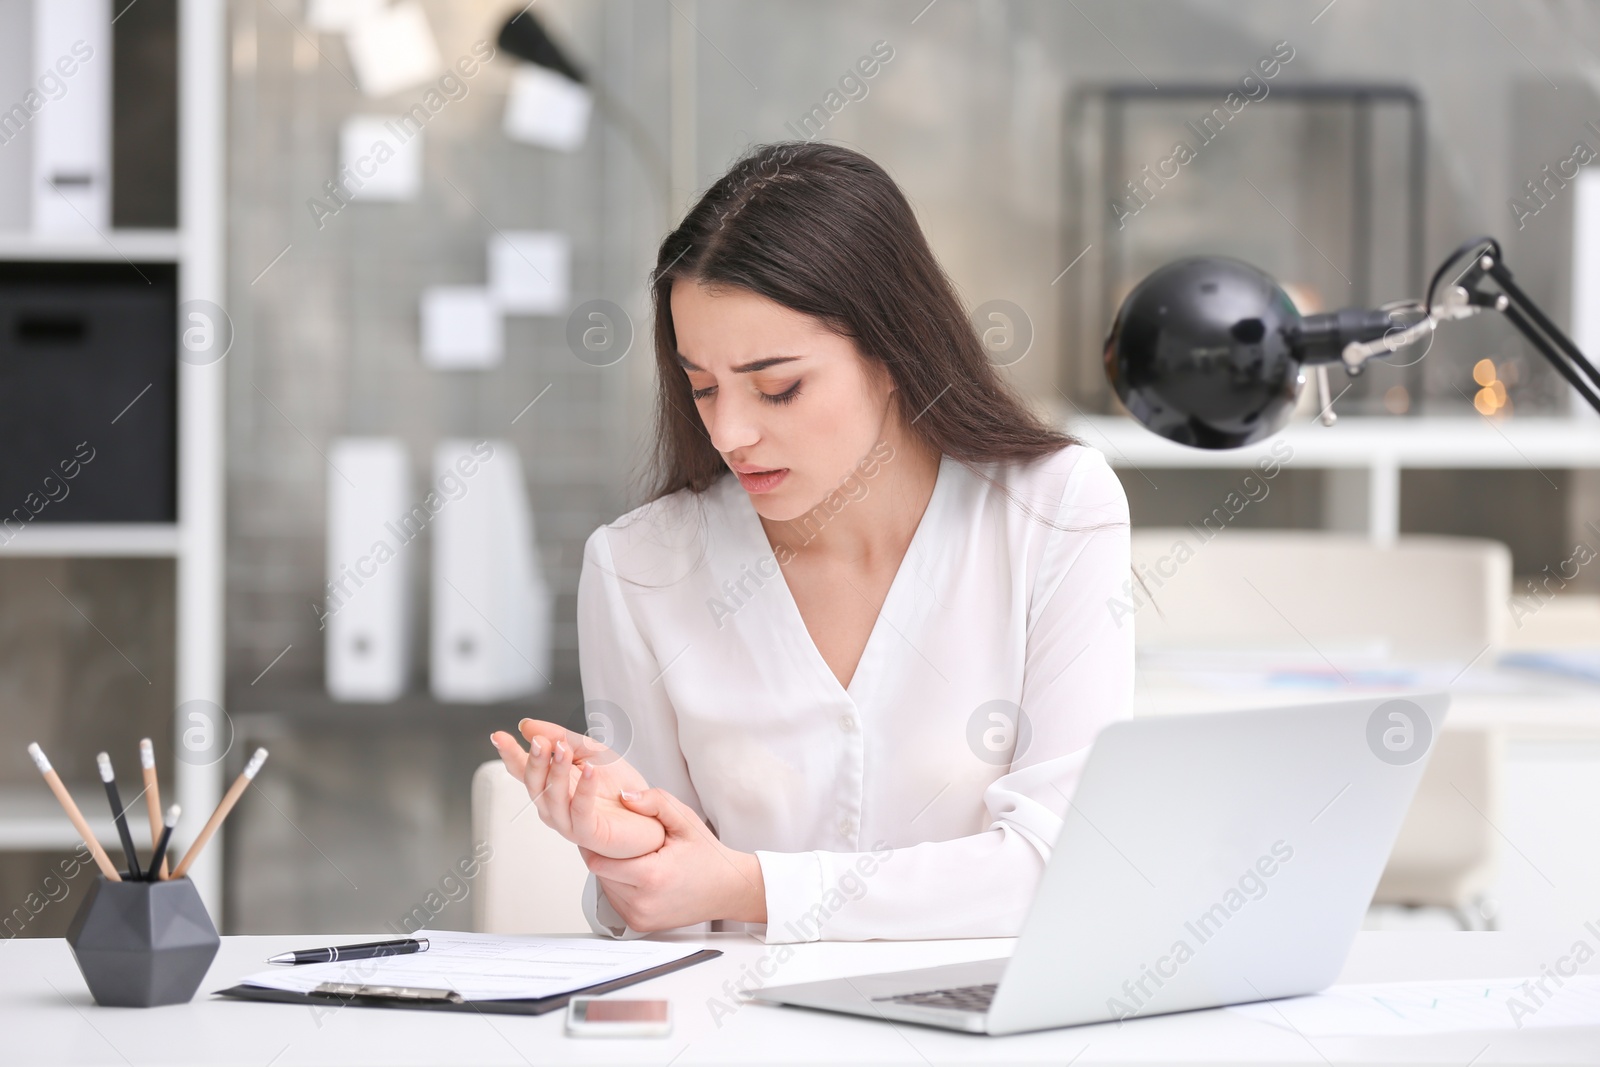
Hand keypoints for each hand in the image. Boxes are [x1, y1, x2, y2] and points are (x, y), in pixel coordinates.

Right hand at [489, 719, 665, 858]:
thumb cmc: (617, 785)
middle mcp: (553, 805)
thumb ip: (561, 737)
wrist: (647, 814)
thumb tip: (526, 725)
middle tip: (539, 741)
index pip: (523, 768)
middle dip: (534, 761)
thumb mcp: (590, 751)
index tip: (498, 735)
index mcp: (550, 785)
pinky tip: (589, 770)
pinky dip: (583, 788)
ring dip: (556, 771)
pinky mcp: (589, 832)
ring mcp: (568, 822)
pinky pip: (580, 810)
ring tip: (561, 749)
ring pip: (552, 797)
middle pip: (533, 783)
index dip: (509, 753)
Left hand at [582, 787, 766, 931]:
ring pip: (605, 887)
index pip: (598, 860)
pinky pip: (616, 900)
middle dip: (605, 854)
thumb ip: (655, 802)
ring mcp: (640, 917)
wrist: (728, 890)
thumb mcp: (686, 820)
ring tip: (633, 855)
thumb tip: (624, 796)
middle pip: (600, 874)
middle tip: (620, 840)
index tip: (604, 829)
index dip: (596, 843)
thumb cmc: (709, 857)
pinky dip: (620, 885)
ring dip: (612, 870)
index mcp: (651, 877)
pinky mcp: (640, 924)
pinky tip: (638, 873)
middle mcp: (642, 903)